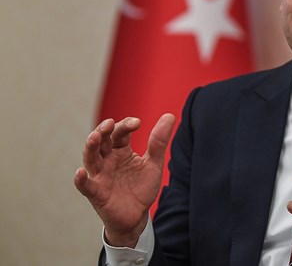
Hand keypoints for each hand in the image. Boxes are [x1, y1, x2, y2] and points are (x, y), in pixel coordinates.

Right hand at [74, 114, 174, 246]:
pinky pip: (85, 186)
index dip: (126, 125)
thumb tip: (169, 115)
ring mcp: (101, 176)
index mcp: (121, 151)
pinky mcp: (97, 194)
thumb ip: (159, 142)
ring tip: (94, 136)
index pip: (120, 133)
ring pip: (90, 158)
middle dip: (104, 130)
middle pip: (101, 141)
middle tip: (110, 123)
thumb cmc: (141, 187)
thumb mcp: (153, 164)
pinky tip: (80, 172)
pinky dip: (81, 179)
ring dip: (91, 147)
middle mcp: (108, 160)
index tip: (137, 122)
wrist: (137, 216)